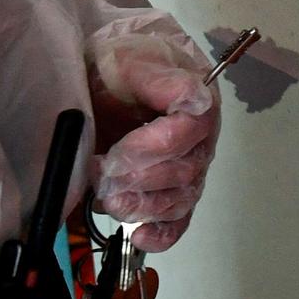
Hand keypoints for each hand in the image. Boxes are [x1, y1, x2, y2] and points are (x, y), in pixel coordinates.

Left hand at [85, 22, 220, 251]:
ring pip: (178, 201)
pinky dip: (161, 235)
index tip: (113, 152)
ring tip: (106, 198)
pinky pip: (177, 224)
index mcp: (198, 105)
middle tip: (98, 172)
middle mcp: (200, 142)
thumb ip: (159, 79)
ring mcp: (187, 172)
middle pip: (183, 173)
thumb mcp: (130, 61)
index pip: (187, 134)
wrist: (104, 81)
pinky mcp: (170, 195)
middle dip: (137, 179)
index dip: (150, 149)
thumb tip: (196, 98)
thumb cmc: (119, 68)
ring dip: (142, 206)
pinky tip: (139, 236)